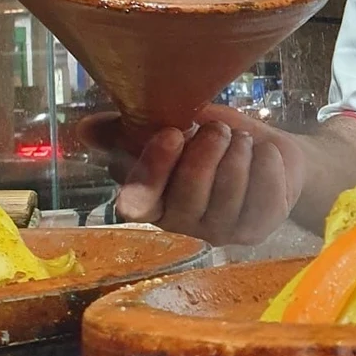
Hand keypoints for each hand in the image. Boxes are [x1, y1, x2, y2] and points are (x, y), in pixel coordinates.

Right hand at [81, 106, 305, 244]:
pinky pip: (264, 197)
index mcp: (154, 202)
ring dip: (238, 156)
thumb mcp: (173, 124)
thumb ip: (130, 129)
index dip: (154, 170)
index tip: (172, 133)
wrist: (269, 151)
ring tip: (243, 139)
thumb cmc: (215, 139)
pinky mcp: (257, 230)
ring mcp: (221, 231)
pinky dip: (267, 165)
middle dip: (206, 153)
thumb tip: (86, 128)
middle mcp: (184, 224)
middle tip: (219, 129)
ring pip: (228, 195)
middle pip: (189, 195)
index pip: (139, 202)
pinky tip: (265, 153)